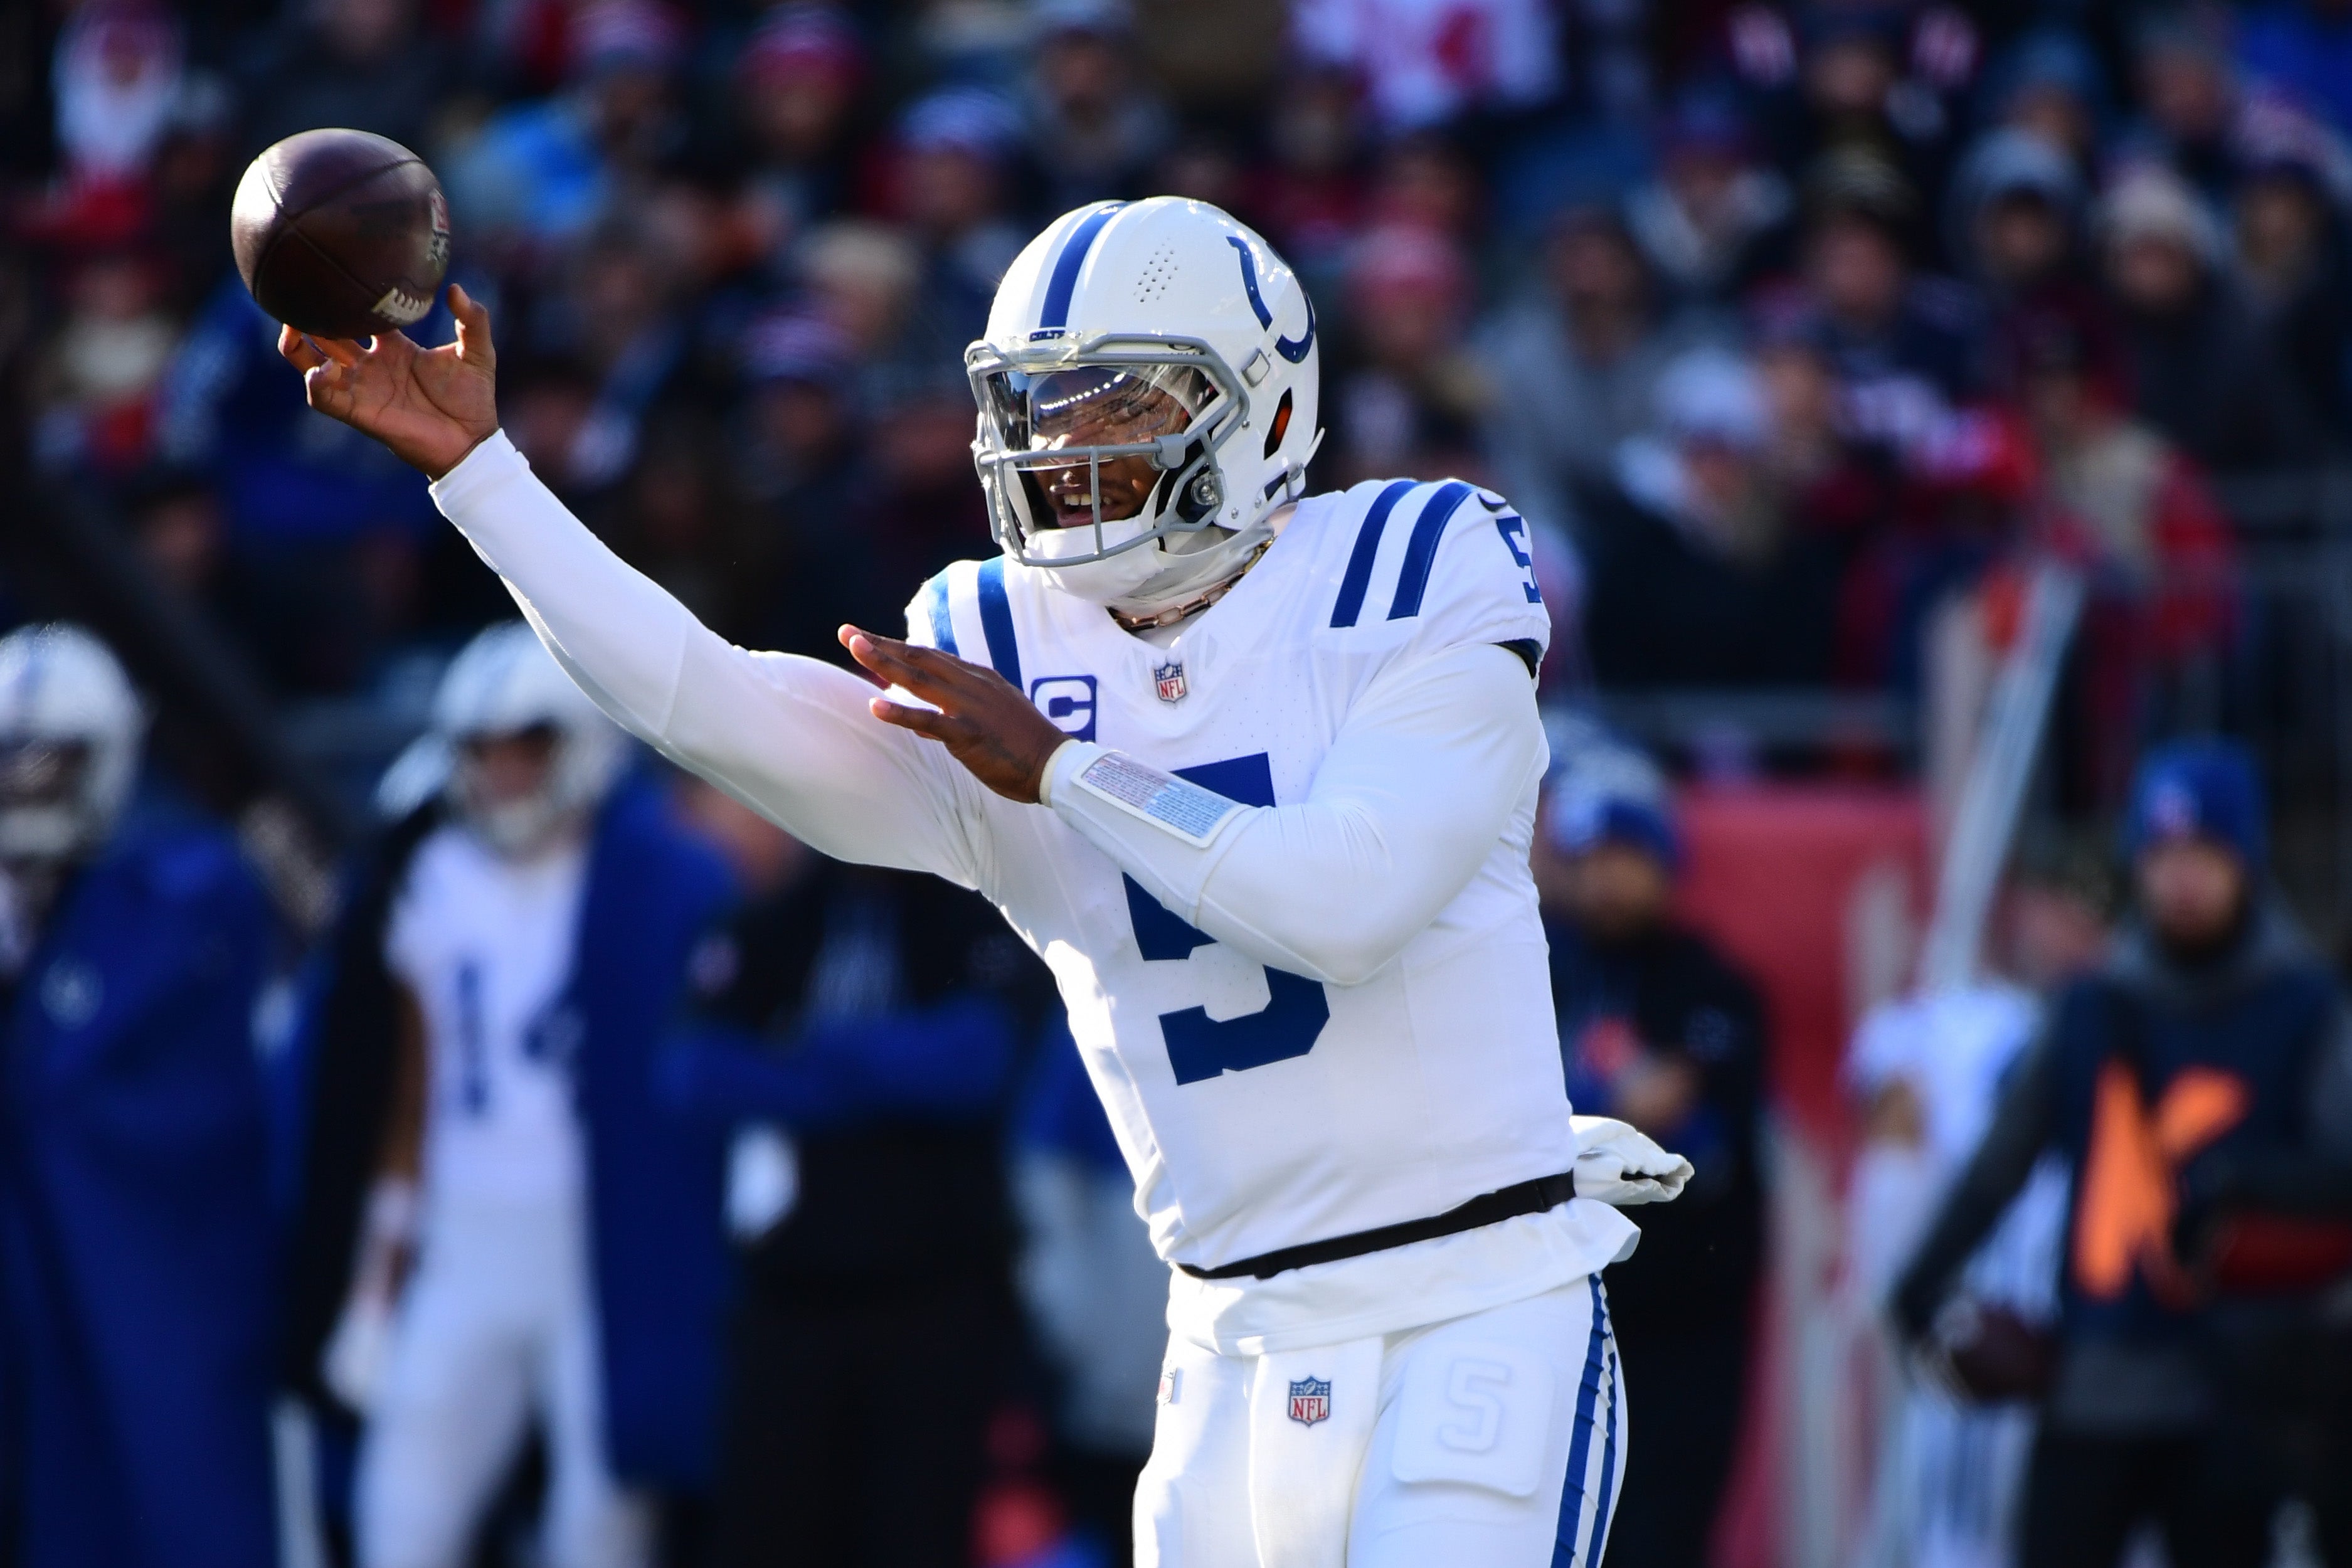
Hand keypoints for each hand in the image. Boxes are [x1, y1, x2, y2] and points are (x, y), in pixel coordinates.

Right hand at [276, 283, 499, 478]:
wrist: (472, 442)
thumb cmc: (474, 399)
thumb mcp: (477, 353)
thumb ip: (473, 319)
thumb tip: (453, 288)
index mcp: (394, 346)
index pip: (358, 314)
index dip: (344, 297)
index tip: (334, 274)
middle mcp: (371, 363)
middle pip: (325, 334)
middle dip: (308, 315)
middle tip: (298, 293)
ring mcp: (362, 387)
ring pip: (311, 362)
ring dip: (295, 345)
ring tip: (291, 325)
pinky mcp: (358, 412)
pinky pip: (322, 397)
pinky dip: (316, 382)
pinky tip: (327, 368)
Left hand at [839, 625, 1067, 802]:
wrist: (1055, 765)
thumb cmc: (1024, 747)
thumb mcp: (990, 720)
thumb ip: (956, 714)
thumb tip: (924, 722)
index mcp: (978, 678)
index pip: (928, 656)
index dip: (895, 645)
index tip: (866, 637)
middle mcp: (972, 684)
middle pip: (918, 657)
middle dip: (880, 644)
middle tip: (846, 632)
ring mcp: (970, 707)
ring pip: (918, 679)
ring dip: (883, 662)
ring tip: (854, 649)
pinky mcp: (969, 733)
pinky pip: (929, 721)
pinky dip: (901, 712)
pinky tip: (875, 706)